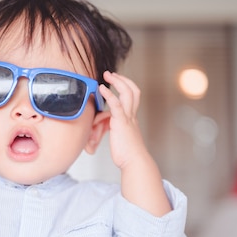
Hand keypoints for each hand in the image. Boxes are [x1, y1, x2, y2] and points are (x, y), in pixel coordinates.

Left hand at [99, 71, 170, 215]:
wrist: (134, 163)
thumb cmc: (127, 155)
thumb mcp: (122, 138)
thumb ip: (117, 130)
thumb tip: (108, 128)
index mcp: (132, 119)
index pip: (133, 96)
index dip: (126, 86)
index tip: (116, 81)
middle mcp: (132, 116)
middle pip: (133, 90)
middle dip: (122, 79)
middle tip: (110, 74)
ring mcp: (128, 118)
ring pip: (127, 93)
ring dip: (117, 81)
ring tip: (107, 75)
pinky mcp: (121, 123)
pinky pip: (116, 104)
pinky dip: (109, 94)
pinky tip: (102, 88)